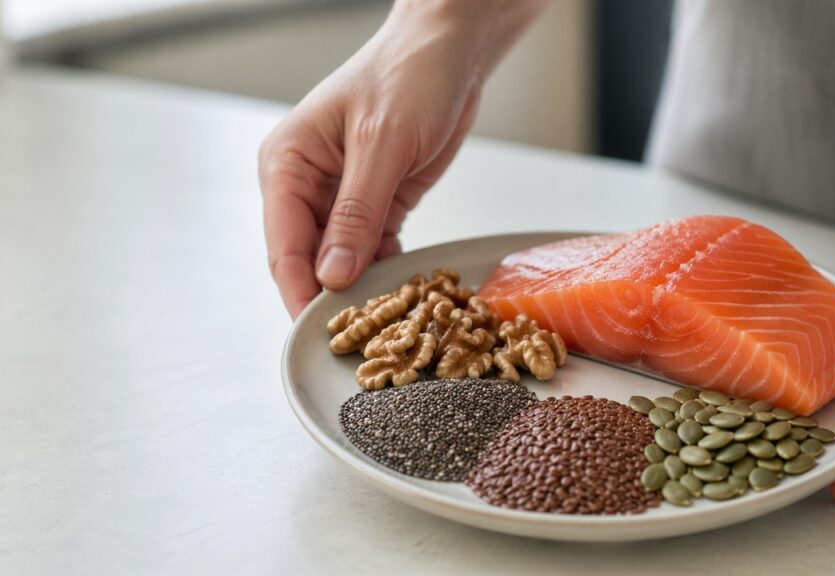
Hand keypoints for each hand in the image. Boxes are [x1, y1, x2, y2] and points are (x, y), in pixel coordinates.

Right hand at [259, 0, 546, 317]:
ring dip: (362, 290)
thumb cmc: (409, 77)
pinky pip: (374, 251)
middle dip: (331, 297)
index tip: (317, 334)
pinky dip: (387, 271)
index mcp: (287, 163)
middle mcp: (307, 185)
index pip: (283, 244)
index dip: (298, 292)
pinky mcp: (376, 204)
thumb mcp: (383, 143)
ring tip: (386, 324)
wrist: (451, 53)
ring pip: (341, 261)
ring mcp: (341, 198)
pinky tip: (404, 293)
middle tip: (358, 340)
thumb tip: (333, 275)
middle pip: (308, 260)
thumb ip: (357, 212)